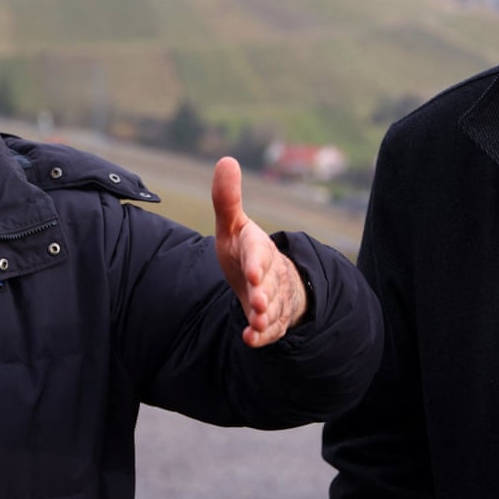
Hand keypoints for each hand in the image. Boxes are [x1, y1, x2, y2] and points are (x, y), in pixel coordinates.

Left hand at [212, 156, 307, 347]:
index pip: (258, 254)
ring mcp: (272, 298)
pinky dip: (261, 336)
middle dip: (265, 294)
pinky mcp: (270, 319)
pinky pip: (270, 329)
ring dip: (265, 316)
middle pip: (270, 284)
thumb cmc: (246, 250)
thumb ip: (227, 199)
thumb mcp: (233, 226)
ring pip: (273, 308)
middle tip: (258, 302)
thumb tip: (226, 159)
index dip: (257, 263)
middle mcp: (270, 273)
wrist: (269, 278)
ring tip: (256, 323)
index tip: (252, 272)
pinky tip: (250, 339)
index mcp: (258, 248)